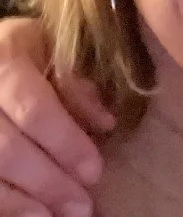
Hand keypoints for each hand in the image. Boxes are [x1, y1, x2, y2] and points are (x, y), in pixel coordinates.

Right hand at [0, 16, 114, 216]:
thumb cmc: (31, 50)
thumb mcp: (56, 49)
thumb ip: (76, 84)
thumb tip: (106, 123)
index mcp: (6, 56)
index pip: (34, 109)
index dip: (65, 143)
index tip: (94, 172)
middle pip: (7, 150)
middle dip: (47, 182)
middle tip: (81, 206)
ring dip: (22, 203)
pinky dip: (6, 205)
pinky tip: (32, 216)